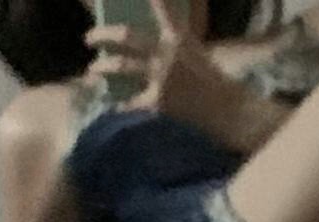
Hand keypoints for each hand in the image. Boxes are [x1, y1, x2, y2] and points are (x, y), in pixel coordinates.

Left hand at [83, 0, 291, 152]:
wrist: (230, 113)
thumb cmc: (215, 85)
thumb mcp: (198, 54)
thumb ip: (177, 43)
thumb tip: (155, 42)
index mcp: (180, 37)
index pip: (161, 7)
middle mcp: (167, 52)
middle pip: (126, 35)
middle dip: (102, 34)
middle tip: (89, 37)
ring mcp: (161, 76)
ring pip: (121, 66)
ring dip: (102, 68)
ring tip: (92, 71)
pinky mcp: (159, 101)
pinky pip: (130, 101)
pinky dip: (119, 105)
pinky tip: (111, 106)